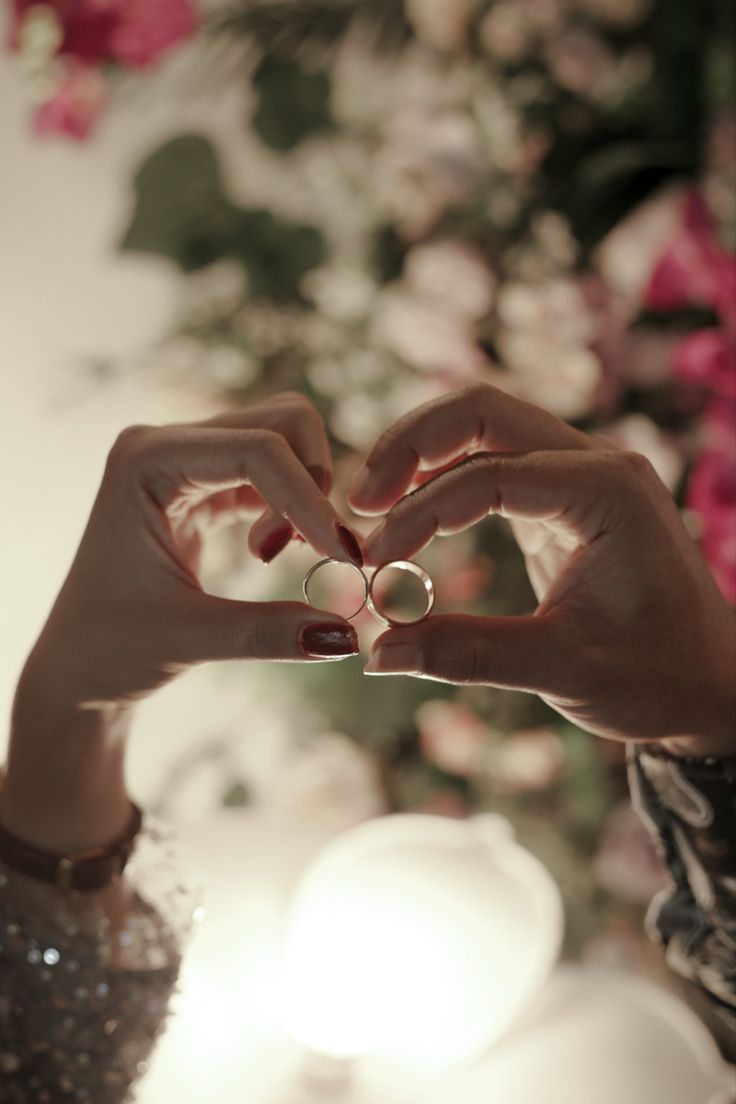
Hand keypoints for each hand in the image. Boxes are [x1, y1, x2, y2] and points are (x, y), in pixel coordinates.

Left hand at [4, 394, 362, 850]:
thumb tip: (348, 634)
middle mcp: (165, 444)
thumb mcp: (187, 641)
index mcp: (144, 461)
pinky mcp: (205, 483)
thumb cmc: (110, 650)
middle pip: (281, 422)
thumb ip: (268, 633)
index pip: (257, 449)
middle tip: (310, 550)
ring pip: (284, 440)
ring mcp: (186, 459)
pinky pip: (272, 472)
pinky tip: (274, 550)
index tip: (345, 556)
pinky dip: (293, 506)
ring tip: (283, 553)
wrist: (78, 665)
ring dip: (305, 495)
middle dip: (313, 482)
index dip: (310, 497)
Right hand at [350, 384, 735, 756]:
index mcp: (608, 491)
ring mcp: (582, 474)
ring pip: (484, 426)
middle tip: (357, 499)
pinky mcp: (564, 497)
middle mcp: (597, 464)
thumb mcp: (563, 669)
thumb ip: (467, 653)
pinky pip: (493, 462)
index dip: (420, 514)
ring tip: (370, 503)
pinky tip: (407, 513)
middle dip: (411, 446)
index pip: (489, 476)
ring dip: (422, 454)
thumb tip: (375, 654)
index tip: (374, 563)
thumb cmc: (657, 677)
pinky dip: (444, 479)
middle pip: (483, 412)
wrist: (714, 684)